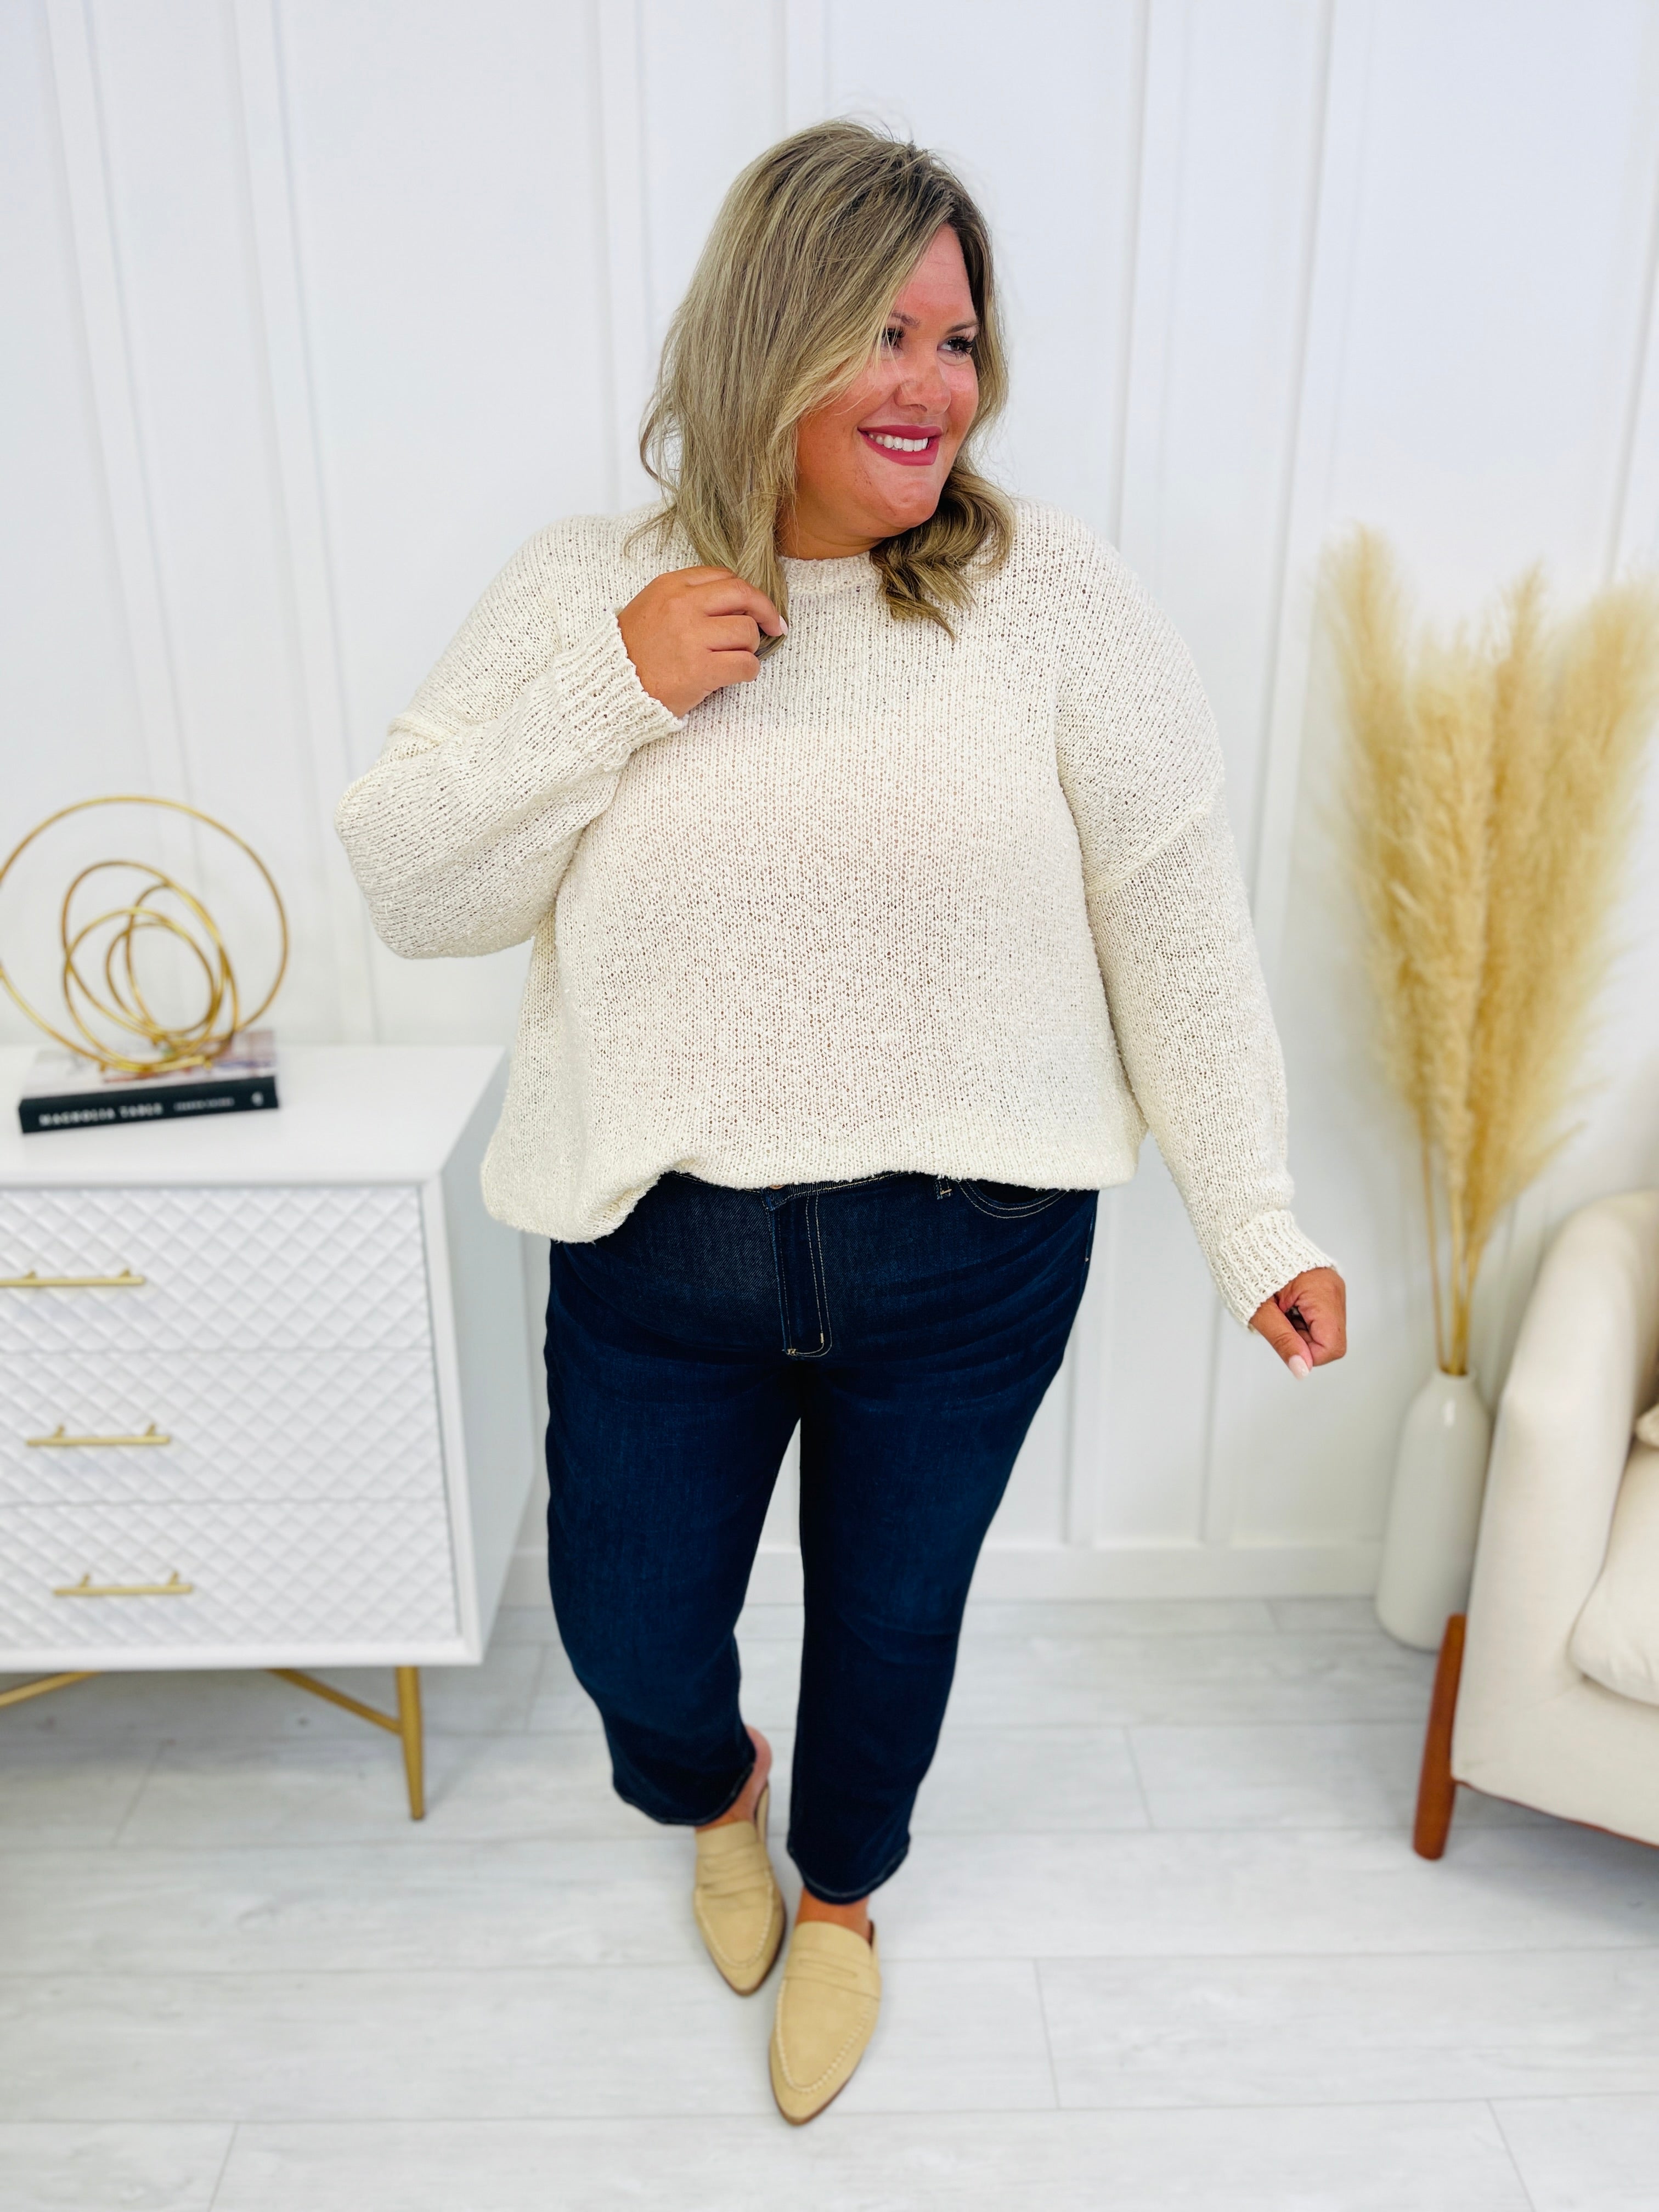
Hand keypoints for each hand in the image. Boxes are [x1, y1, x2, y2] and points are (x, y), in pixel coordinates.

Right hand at [616, 565, 786, 717]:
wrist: (609, 687)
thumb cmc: (633, 651)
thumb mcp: (652, 607)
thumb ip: (688, 598)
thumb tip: (734, 604)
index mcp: (671, 587)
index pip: (724, 577)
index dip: (746, 594)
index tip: (756, 608)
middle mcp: (682, 607)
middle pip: (744, 596)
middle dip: (765, 611)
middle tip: (774, 626)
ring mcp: (692, 638)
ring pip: (747, 631)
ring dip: (749, 647)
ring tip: (733, 657)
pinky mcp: (700, 670)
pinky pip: (745, 665)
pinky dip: (748, 671)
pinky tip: (735, 675)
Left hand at [1251, 1266, 1346, 1377]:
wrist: (1246, 1239)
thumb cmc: (1249, 1268)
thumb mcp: (1261, 1311)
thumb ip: (1283, 1341)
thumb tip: (1302, 1369)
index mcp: (1322, 1292)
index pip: (1332, 1346)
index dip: (1306, 1352)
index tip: (1284, 1335)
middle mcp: (1334, 1289)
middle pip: (1331, 1339)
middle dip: (1303, 1340)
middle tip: (1279, 1319)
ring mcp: (1333, 1288)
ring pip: (1326, 1331)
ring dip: (1302, 1330)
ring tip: (1282, 1310)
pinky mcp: (1327, 1289)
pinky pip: (1321, 1318)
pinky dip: (1303, 1320)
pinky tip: (1287, 1306)